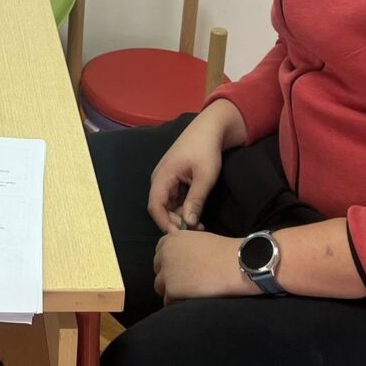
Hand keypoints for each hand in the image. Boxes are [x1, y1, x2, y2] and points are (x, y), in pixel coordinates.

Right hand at [147, 109, 230, 233]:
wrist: (211, 129)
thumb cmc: (206, 149)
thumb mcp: (205, 177)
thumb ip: (195, 200)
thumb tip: (188, 224)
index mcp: (162, 177)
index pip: (155, 207)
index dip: (165, 224)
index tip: (181, 236)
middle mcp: (160, 179)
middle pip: (161, 208)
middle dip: (176, 222)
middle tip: (196, 232)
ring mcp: (167, 179)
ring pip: (169, 205)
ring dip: (181, 217)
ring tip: (199, 226)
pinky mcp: (175, 180)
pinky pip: (175, 199)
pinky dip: (184, 209)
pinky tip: (197, 216)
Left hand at [153, 230, 256, 302]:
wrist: (236, 265)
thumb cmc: (224, 252)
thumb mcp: (199, 239)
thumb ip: (184, 247)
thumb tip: (179, 260)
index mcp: (171, 239)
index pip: (160, 254)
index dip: (171, 263)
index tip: (183, 269)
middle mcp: (164, 254)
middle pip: (158, 271)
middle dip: (170, 277)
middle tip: (188, 283)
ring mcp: (167, 272)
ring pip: (161, 287)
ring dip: (173, 291)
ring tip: (191, 292)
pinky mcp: (172, 290)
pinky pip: (168, 301)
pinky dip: (179, 302)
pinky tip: (193, 299)